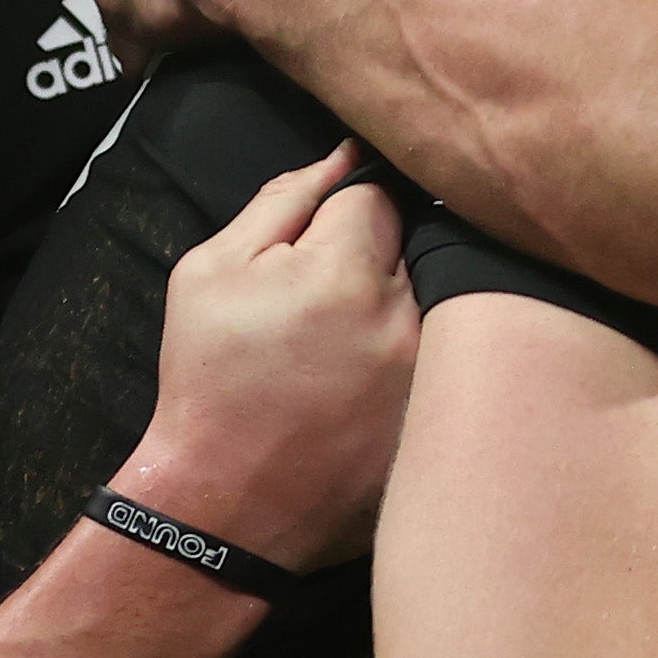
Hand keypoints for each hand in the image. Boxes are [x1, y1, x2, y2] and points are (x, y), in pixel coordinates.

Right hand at [130, 142, 416, 572]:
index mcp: (344, 272)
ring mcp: (432, 375)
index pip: (376, 197)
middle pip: (415, 245)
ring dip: (401, 311)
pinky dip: (415, 364)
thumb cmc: (209, 380)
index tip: (311, 258)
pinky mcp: (443, 418)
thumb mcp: (212, 272)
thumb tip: (342, 156)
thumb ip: (283, 201)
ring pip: (439, 300)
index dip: (338, 220)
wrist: (224, 500)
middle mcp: (405, 318)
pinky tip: (366, 392)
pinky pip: (449, 362)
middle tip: (327, 312)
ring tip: (345, 354)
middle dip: (375, 262)